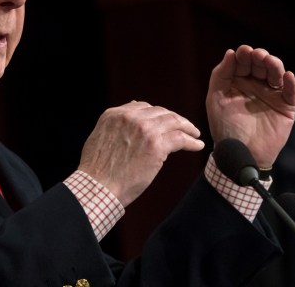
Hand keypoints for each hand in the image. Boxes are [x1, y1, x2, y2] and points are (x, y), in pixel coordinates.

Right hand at [78, 101, 204, 205]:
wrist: (98, 187)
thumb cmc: (97, 170)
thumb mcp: (99, 138)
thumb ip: (113, 127)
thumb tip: (124, 121)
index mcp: (114, 115)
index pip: (142, 107)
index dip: (157, 114)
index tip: (165, 122)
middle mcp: (129, 117)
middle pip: (160, 112)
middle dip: (174, 119)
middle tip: (185, 127)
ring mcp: (144, 130)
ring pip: (173, 121)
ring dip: (187, 127)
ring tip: (195, 134)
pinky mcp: (156, 145)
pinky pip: (180, 138)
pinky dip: (191, 141)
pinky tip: (197, 145)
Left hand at [206, 45, 294, 168]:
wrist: (240, 152)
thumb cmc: (225, 127)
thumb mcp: (216, 99)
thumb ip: (221, 76)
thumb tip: (230, 53)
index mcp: (238, 81)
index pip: (243, 62)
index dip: (244, 55)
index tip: (243, 51)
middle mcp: (256, 85)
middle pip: (261, 65)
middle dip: (260, 57)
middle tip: (258, 55)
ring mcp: (271, 95)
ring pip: (276, 75)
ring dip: (275, 66)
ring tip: (270, 62)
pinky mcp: (285, 107)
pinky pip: (291, 93)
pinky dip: (291, 83)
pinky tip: (287, 76)